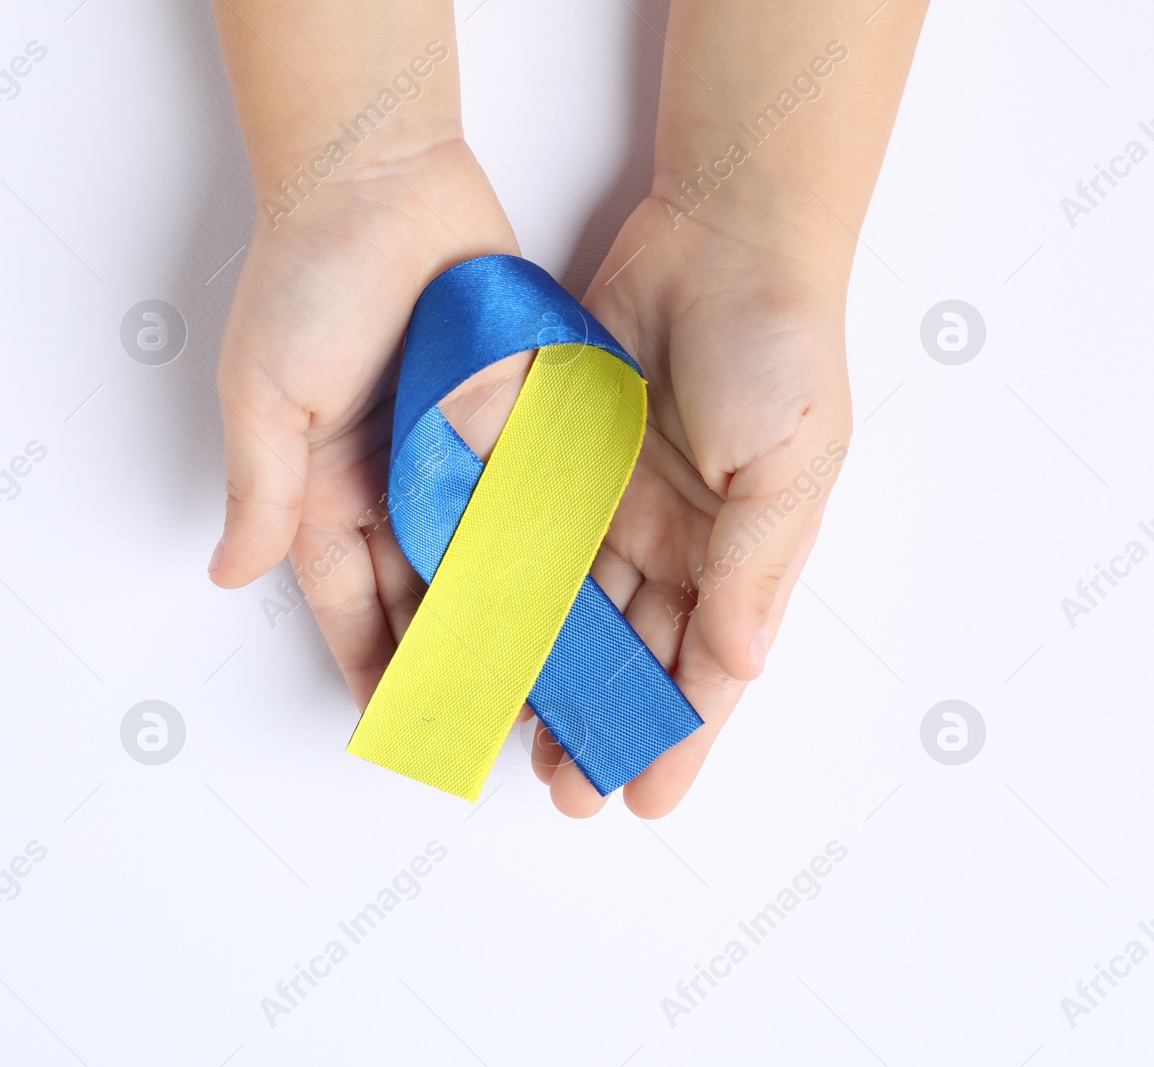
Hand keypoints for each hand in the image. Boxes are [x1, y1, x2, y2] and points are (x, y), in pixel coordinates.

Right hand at [209, 140, 519, 709]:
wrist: (383, 177)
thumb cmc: (309, 276)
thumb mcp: (265, 393)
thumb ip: (261, 491)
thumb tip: (227, 573)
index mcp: (325, 488)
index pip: (350, 601)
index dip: (375, 664)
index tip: (404, 726)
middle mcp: (393, 483)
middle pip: (425, 596)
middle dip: (454, 662)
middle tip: (492, 728)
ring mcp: (454, 453)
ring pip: (488, 560)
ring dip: (512, 619)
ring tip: (547, 682)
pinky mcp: (509, 418)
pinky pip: (533, 496)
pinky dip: (552, 546)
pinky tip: (582, 593)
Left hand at [522, 195, 853, 817]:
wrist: (723, 232)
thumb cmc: (781, 344)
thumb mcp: (787, 465)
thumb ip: (755, 568)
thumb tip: (738, 667)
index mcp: (743, 552)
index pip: (706, 668)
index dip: (675, 736)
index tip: (638, 800)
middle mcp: (676, 538)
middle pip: (630, 652)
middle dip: (598, 721)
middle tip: (558, 787)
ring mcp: (613, 499)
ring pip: (570, 608)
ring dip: (544, 671)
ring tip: (507, 732)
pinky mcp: (560, 455)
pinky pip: (526, 533)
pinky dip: (504, 585)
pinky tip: (476, 631)